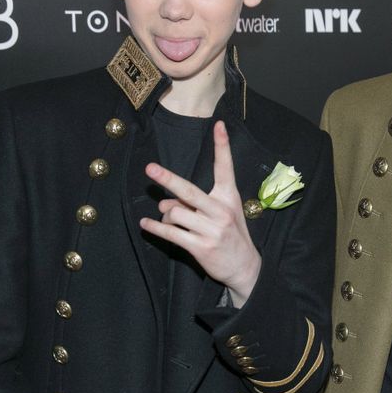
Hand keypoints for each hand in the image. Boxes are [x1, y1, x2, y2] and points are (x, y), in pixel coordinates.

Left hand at [140, 120, 262, 305]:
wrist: (245, 267)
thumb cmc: (231, 235)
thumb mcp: (223, 214)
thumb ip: (197, 205)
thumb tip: (166, 204)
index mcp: (228, 197)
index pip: (225, 168)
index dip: (222, 145)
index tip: (218, 125)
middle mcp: (220, 211)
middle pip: (189, 190)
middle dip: (168, 179)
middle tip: (150, 169)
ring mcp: (211, 230)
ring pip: (176, 213)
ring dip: (165, 215)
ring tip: (166, 219)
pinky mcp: (201, 247)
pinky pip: (171, 233)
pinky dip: (155, 228)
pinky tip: (146, 224)